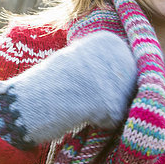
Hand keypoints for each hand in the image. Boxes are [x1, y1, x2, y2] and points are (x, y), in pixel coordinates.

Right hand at [0, 32, 136, 146]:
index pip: (124, 67)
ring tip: (82, 102)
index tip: (84, 80)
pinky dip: (101, 122)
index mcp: (111, 41)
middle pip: (129, 85)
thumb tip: (122, 73)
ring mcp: (120, 81)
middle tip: (83, 94)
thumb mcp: (79, 58)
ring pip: (125, 104)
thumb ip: (102, 61)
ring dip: (107, 109)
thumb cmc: (53, 80)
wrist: (35, 96)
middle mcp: (121, 56)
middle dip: (110, 95)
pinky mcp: (117, 105)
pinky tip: (83, 112)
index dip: (104, 79)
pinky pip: (116, 121)